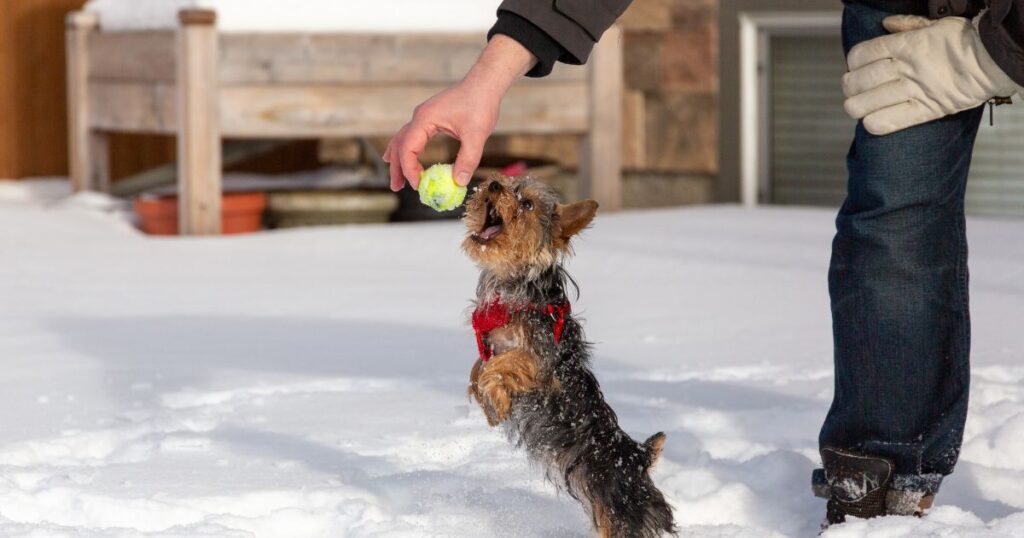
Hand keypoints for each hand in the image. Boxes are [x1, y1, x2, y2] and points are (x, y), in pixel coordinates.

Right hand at [384, 35, 536, 190]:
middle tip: (396, 187)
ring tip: (397, 179)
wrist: (485, 83)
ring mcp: (424, 116)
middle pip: (399, 145)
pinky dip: (408, 150)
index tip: (419, 185)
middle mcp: (420, 116)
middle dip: (397, 167)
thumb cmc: (481, 104)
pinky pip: (413, 136)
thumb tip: (459, 182)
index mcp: (425, 119)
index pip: (408, 148)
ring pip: (403, 140)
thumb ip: (468, 159)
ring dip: (399, 159)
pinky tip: (410, 160)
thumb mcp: (476, 135)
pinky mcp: (431, 117)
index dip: (410, 169)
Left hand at [842, 14, 1021, 135]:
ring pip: (865, 104)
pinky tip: (872, 120)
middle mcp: (905, 67)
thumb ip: (908, 24)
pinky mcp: (925, 111)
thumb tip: (886, 24)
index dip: (853, 62)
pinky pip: (888, 122)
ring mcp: (913, 90)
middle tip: (853, 89)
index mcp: (906, 44)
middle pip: (858, 80)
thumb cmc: (966, 40)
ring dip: (856, 107)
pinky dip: (873, 124)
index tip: (855, 66)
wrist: (995, 60)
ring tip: (858, 106)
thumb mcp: (936, 24)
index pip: (862, 54)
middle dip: (850, 86)